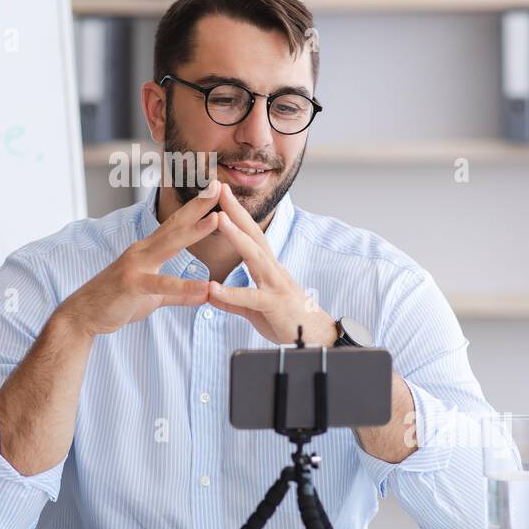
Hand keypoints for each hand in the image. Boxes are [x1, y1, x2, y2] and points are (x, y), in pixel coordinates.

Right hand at [59, 181, 221, 337]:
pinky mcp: (132, 285)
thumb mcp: (153, 296)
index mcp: (147, 251)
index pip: (175, 225)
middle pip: (175, 225)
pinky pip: (161, 285)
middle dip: (198, 205)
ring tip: (217, 219)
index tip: (214, 191)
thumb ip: (179, 294)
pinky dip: (185, 287)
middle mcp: (142, 251)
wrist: (82, 314)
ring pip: (169, 245)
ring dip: (194, 231)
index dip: (196, 208)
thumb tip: (204, 293)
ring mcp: (136, 265)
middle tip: (218, 186)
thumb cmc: (116, 301)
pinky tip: (205, 288)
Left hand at [205, 183, 337, 345]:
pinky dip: (231, 293)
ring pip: (254, 257)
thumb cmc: (286, 320)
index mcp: (267, 268)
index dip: (236, 214)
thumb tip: (212, 294)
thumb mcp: (254, 308)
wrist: (316, 339)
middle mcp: (273, 270)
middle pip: (253, 235)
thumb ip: (232, 301)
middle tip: (221, 189)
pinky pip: (250, 298)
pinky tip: (213, 288)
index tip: (222, 194)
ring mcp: (275, 285)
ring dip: (236, 237)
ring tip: (218, 220)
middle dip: (237, 211)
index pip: (250, 234)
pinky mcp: (274, 305)